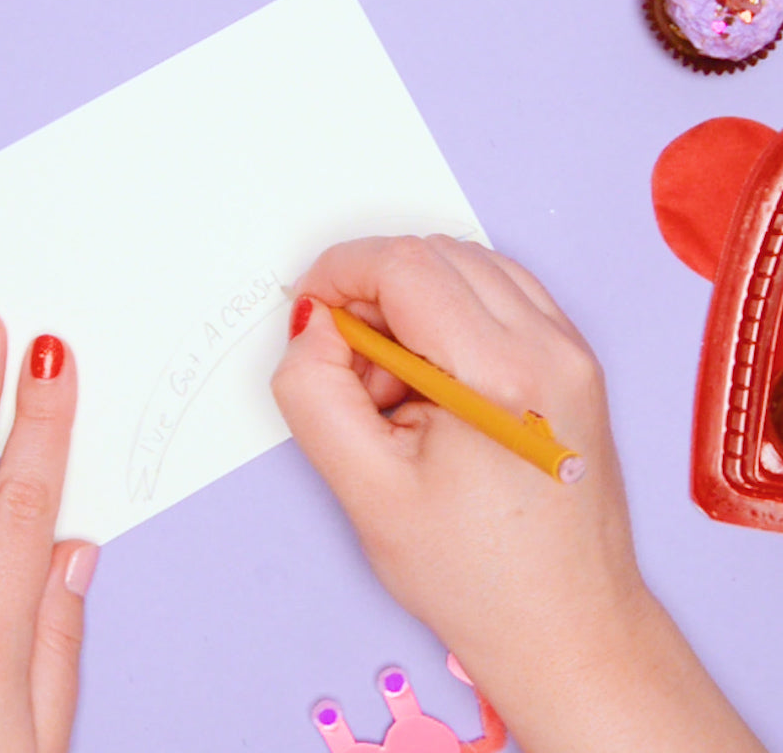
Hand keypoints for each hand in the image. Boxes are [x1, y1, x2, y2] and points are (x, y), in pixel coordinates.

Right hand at [272, 236, 766, 752]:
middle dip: (371, 289)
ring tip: (394, 383)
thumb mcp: (366, 492)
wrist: (570, 630)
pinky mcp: (574, 362)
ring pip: (468, 265)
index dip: (339, 272)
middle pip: (436, 254)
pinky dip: (449, 312)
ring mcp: (572, 350)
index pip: (406, 264)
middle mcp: (552, 347)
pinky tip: (432, 377)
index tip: (310, 316)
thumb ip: (316, 394)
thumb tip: (313, 325)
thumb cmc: (476, 579)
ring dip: (410, 300)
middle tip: (350, 367)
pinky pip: (499, 294)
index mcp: (504, 377)